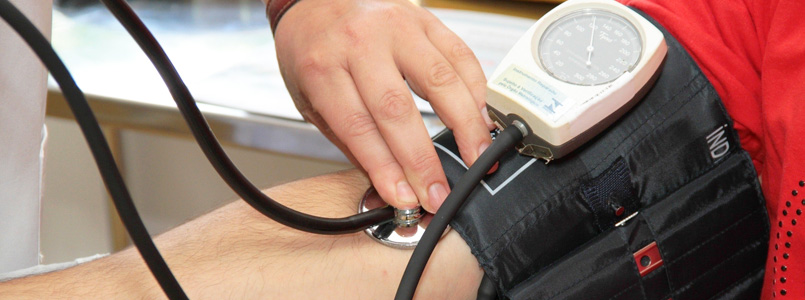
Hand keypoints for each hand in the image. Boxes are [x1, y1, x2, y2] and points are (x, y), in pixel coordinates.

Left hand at [273, 0, 494, 212]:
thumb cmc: (312, 48)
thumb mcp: (309, 97)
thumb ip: (347, 138)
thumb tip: (386, 181)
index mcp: (322, 67)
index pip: (358, 127)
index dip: (386, 169)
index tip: (404, 198)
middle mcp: (360, 43)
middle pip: (398, 110)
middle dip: (423, 160)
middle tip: (439, 193)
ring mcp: (396, 27)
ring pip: (440, 80)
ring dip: (465, 126)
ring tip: (478, 158)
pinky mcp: (425, 19)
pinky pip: (460, 55)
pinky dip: (476, 89)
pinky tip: (480, 117)